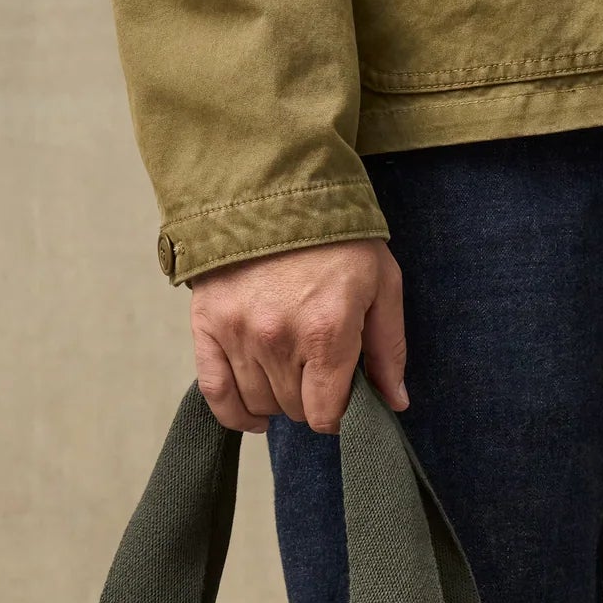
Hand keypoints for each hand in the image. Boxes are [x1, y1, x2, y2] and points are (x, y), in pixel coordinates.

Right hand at [189, 241, 406, 435]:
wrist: (275, 187)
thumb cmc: (336, 237)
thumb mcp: (381, 283)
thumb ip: (388, 348)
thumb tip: (395, 403)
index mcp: (326, 331)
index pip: (325, 413)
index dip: (338, 414)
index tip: (342, 398)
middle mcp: (278, 338)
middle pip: (294, 410)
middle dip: (310, 399)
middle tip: (317, 370)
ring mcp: (239, 333)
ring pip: (259, 403)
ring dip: (278, 399)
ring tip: (289, 373)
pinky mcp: (208, 325)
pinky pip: (216, 393)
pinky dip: (236, 413)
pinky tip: (255, 414)